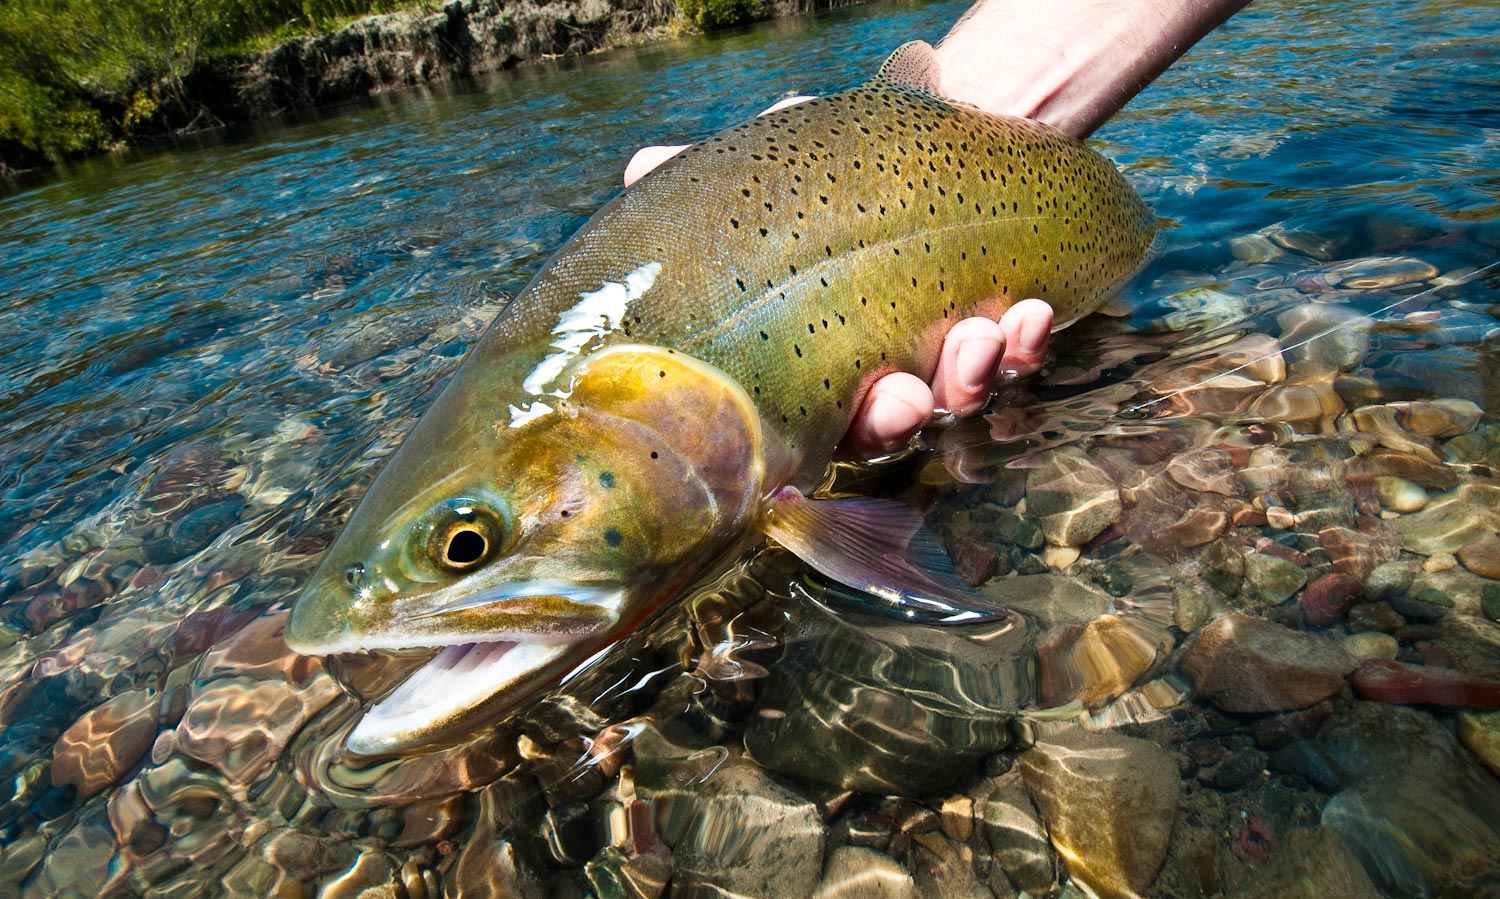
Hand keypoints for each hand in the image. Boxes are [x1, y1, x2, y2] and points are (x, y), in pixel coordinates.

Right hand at [624, 96, 1053, 456]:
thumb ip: (694, 181)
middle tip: (905, 395)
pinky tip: (1032, 313)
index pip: (813, 424)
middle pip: (888, 425)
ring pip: (959, 395)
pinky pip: (1021, 355)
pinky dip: (1029, 342)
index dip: (819, 432)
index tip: (830, 434)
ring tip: (980, 336)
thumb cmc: (825, 175)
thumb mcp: (754, 176)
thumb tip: (641, 168)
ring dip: (970, 377)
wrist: (924, 138)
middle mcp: (874, 375)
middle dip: (899, 416)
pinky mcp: (1003, 327)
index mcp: (808, 366)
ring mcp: (941, 357)